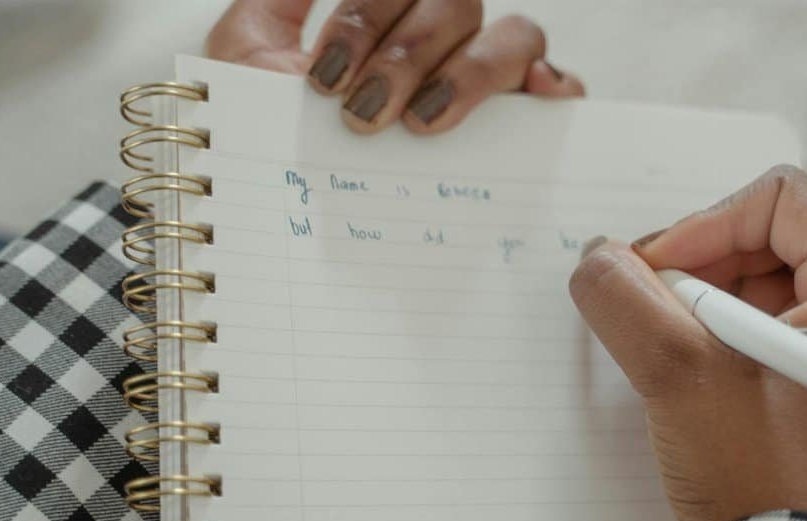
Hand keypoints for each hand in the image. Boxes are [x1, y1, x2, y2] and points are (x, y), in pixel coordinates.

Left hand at [206, 0, 583, 132]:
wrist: (284, 214)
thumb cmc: (269, 139)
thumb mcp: (248, 61)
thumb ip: (274, 1)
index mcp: (383, 14)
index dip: (364, 20)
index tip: (324, 81)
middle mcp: (438, 37)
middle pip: (455, 2)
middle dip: (405, 56)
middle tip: (364, 115)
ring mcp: (485, 73)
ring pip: (513, 33)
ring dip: (467, 74)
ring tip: (423, 124)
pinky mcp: (522, 120)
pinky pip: (559, 78)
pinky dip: (553, 82)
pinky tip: (536, 98)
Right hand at [569, 166, 806, 520]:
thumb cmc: (765, 483)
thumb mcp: (678, 374)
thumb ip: (625, 297)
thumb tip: (599, 259)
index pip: (780, 196)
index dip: (703, 222)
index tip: (654, 271)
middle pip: (774, 237)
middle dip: (701, 266)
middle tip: (653, 310)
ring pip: (769, 284)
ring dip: (706, 304)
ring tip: (670, 352)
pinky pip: (774, 329)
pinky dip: (724, 337)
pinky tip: (692, 376)